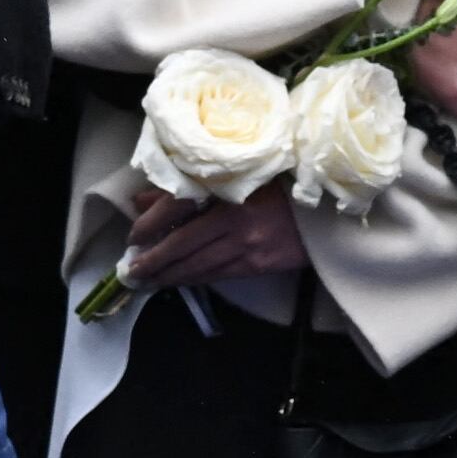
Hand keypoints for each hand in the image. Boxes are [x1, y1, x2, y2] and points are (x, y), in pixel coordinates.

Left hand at [121, 181, 306, 292]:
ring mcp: (248, 244)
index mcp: (227, 187)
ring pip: (198, 265)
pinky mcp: (260, 264)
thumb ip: (186, 188)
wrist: (325, 209)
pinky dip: (195, 279)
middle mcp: (235, 217)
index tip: (132, 236)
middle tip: (131, 270)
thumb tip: (142, 201)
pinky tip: (180, 281)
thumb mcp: (233, 176)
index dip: (149, 225)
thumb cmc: (278, 184)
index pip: (175, 207)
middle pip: (182, 243)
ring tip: (149, 281)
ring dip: (169, 275)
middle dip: (153, 260)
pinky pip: (219, 274)